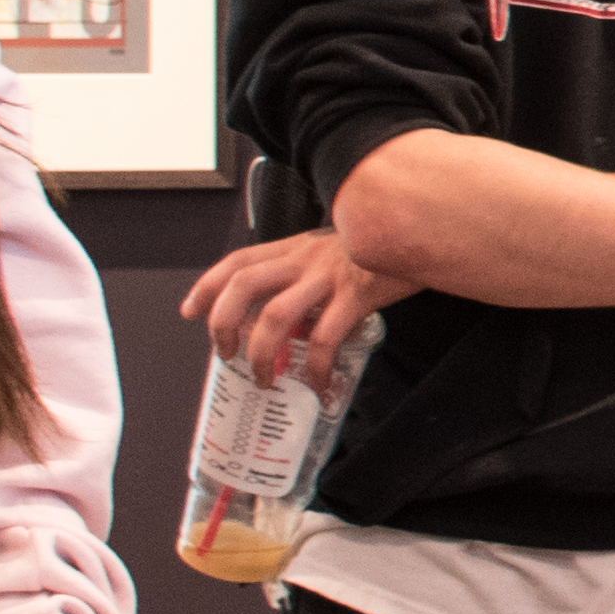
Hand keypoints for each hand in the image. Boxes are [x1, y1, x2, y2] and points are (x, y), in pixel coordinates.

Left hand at [179, 227, 415, 381]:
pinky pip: (325, 337)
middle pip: (243, 285)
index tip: (190, 312)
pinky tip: (319, 384)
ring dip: (261, 353)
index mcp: (295, 247)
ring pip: (275, 315)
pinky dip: (315, 367)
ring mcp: (328, 277)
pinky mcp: (356, 296)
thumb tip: (289, 318)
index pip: (237, 261)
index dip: (206, 286)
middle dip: (222, 324)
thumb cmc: (381, 248)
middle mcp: (304, 259)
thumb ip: (308, 274)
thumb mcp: (335, 250)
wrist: (425, 228)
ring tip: (265, 379)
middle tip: (224, 353)